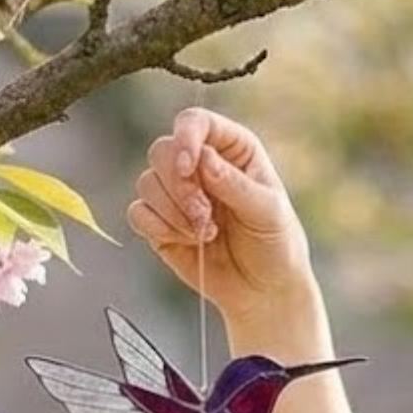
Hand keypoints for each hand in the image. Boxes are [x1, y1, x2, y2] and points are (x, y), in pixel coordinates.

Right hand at [127, 106, 314, 322]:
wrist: (264, 290)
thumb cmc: (275, 244)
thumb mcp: (268, 212)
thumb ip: (236, 184)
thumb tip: (203, 158)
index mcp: (232, 149)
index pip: (196, 122)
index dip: (186, 138)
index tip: (190, 168)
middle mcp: (200, 164)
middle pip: (162, 151)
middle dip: (178, 186)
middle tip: (204, 215)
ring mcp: (177, 193)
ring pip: (146, 182)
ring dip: (172, 211)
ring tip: (206, 234)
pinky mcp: (160, 223)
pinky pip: (137, 213)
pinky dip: (157, 227)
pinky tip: (187, 241)